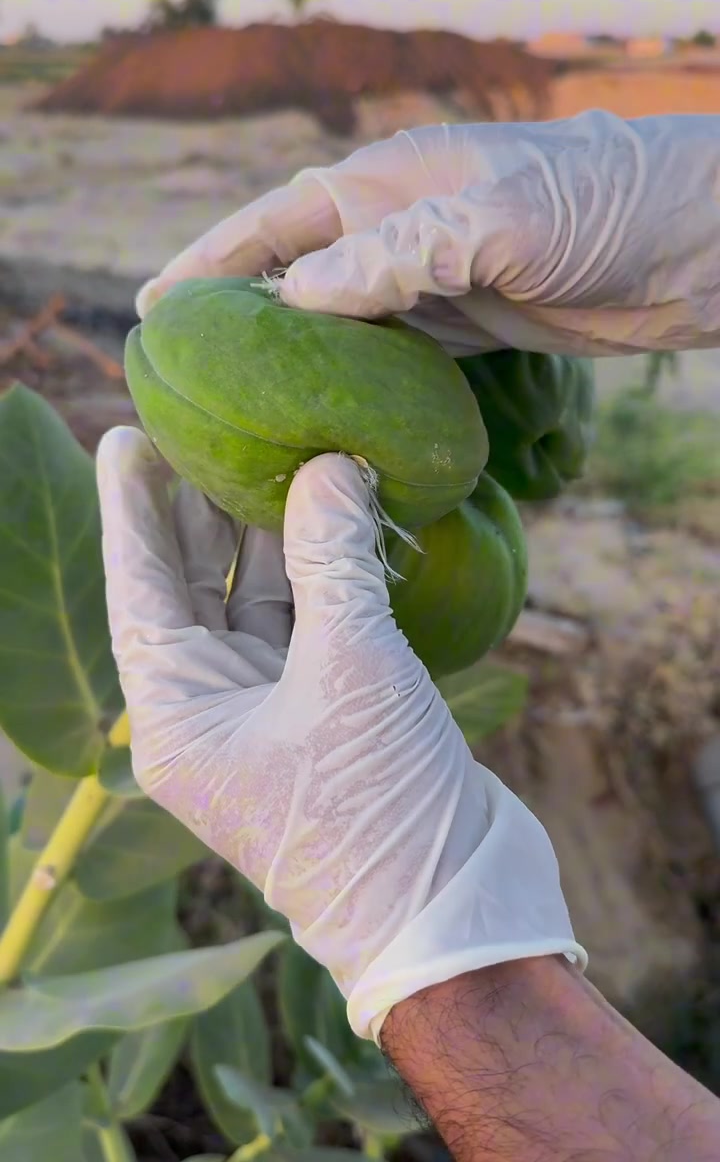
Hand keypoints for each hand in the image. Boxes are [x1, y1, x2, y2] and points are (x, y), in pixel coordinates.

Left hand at [96, 428, 584, 1042]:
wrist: (453, 910)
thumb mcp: (350, 669)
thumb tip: (330, 469)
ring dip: (273, 537)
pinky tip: (341, 520)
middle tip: (207, 428)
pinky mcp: (327, 718)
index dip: (133, 510)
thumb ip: (333, 561)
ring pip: (258, 604)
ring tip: (279, 457)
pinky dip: (326, 577)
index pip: (140, 591)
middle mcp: (212, 715)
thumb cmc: (377, 807)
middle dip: (202, 511)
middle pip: (193, 590)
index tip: (126, 437)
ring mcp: (269, 717)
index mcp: (178, 718)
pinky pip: (311, 628)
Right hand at [136, 109, 719, 357]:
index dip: (212, 262)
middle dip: (243, 317)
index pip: (276, 222)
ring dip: (298, 358)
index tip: (158, 308)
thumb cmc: (600, 206)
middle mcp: (400, 227)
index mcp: (388, 183)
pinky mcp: (470, 321)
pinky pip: (396, 354)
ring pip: (344, 321)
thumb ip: (398, 253)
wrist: (692, 241)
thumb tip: (296, 296)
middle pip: (298, 274)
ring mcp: (434, 277)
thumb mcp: (493, 221)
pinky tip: (334, 417)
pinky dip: (361, 383)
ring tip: (245, 408)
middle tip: (189, 376)